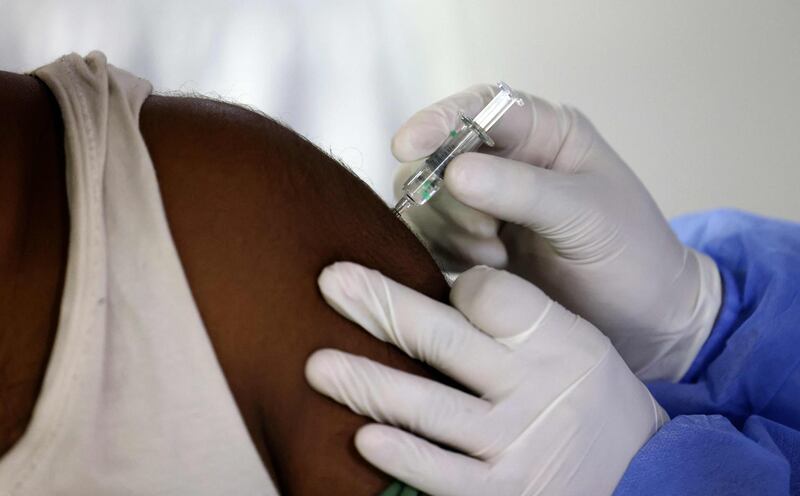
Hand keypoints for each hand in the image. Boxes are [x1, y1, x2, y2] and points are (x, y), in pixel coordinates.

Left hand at [306, 262, 667, 495]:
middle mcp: (535, 389)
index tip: (424, 270)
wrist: (641, 475)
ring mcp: (516, 444)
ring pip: (432, 408)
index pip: (493, 295)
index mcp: (556, 339)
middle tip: (332, 281)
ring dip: (369, 384)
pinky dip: (404, 456)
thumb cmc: (585, 395)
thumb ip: (513, 316)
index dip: (455, 281)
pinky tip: (364, 438)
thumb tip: (431, 288)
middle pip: (446, 340)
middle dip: (383, 307)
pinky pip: (445, 476)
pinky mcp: (504, 494)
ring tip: (318, 364)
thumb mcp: (572, 343)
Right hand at [391, 85, 720, 379]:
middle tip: (486, 232)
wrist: (645, 321)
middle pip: (439, 157)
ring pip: (428, 200)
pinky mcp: (473, 246)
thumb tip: (454, 171)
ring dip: (450, 230)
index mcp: (542, 134)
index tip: (407, 146)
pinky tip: (485, 271)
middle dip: (449, 195)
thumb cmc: (632, 254)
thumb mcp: (586, 214)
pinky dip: (443, 253)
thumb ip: (523, 189)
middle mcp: (507, 163)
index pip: (477, 109)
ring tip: (495, 258)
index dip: (437, 121)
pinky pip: (430, 238)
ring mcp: (486, 205)